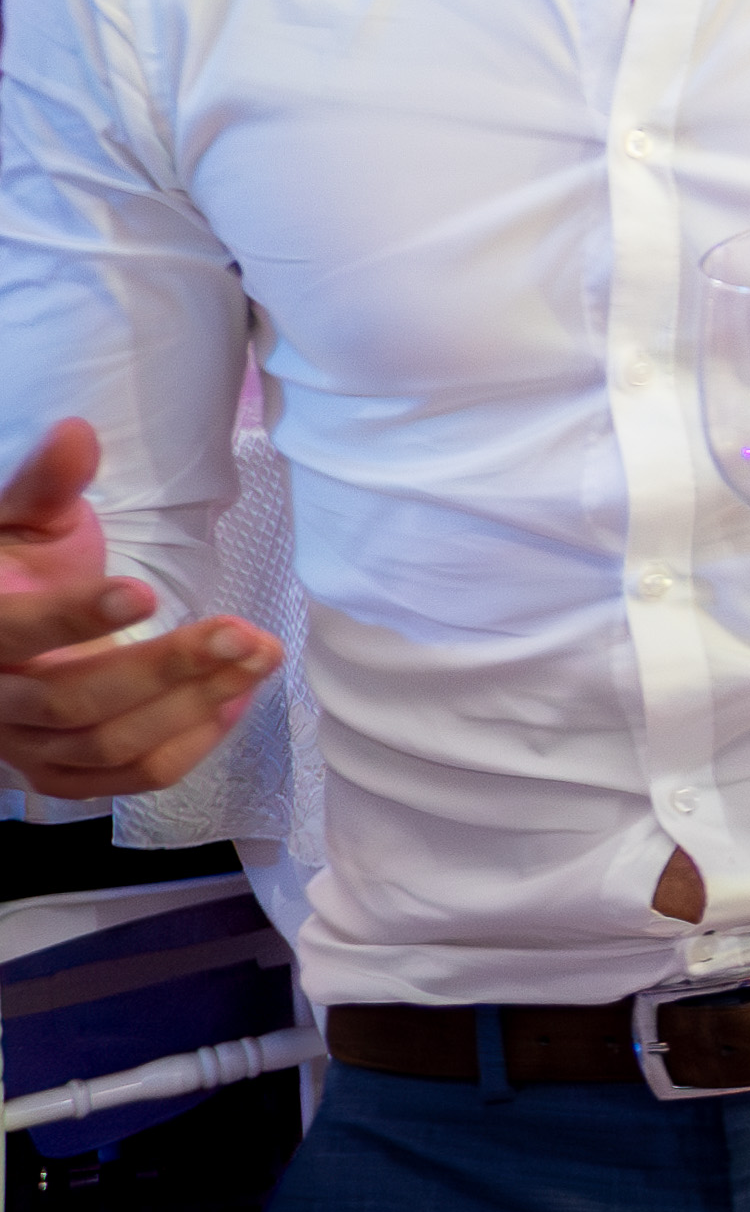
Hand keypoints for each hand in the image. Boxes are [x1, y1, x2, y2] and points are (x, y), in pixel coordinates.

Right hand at [0, 420, 277, 800]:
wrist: (1, 626)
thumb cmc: (15, 565)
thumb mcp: (23, 519)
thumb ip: (47, 484)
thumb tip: (77, 433)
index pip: (16, 633)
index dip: (77, 617)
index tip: (145, 591)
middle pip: (74, 700)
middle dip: (167, 667)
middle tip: (246, 631)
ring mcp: (23, 746)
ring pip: (108, 744)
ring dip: (193, 706)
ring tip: (261, 656)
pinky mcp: (60, 773)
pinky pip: (127, 779)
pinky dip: (186, 748)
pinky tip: (237, 701)